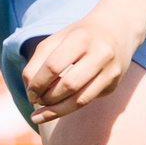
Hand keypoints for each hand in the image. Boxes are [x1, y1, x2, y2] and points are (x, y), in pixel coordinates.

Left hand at [21, 8, 144, 125]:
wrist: (116, 30)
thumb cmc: (78, 36)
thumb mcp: (56, 40)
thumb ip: (38, 62)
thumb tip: (30, 91)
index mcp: (81, 38)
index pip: (53, 66)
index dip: (37, 83)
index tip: (29, 92)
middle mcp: (100, 54)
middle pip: (68, 85)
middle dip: (47, 98)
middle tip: (36, 100)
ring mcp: (110, 71)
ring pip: (80, 100)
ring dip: (56, 110)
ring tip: (40, 114)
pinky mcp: (113, 85)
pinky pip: (87, 101)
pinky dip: (68, 109)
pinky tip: (55, 110)